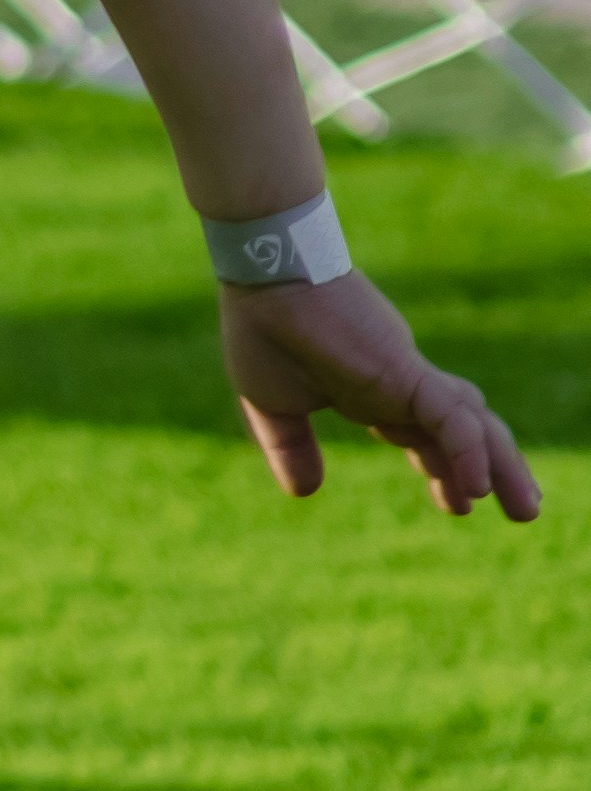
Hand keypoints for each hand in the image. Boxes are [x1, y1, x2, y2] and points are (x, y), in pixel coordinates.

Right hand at [219, 268, 538, 520]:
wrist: (265, 279)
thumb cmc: (264, 328)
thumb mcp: (274, 405)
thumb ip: (292, 447)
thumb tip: (305, 492)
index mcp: (374, 394)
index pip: (426, 435)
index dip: (446, 468)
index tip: (459, 505)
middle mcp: (401, 387)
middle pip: (465, 432)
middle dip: (493, 471)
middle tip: (522, 512)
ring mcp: (408, 379)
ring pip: (473, 427)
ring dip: (503, 468)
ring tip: (525, 511)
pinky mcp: (406, 373)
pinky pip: (451, 419)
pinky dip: (468, 452)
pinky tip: (479, 489)